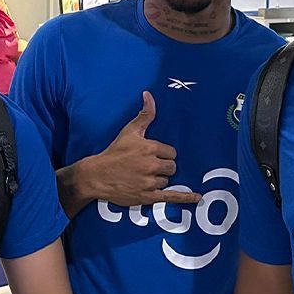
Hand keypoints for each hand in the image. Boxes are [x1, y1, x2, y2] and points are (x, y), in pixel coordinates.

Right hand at [82, 92, 201, 207]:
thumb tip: (149, 95)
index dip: (163, 154)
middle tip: (149, 166)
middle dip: (163, 166)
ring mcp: (149, 182)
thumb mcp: (129, 131)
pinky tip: (197, 197)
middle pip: (171, 167)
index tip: (154, 155)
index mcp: (149, 148)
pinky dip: (185, 198)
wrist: (97, 175)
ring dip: (159, 179)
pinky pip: (171, 196)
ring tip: (144, 177)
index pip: (171, 152)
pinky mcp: (147, 196)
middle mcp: (151, 165)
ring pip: (167, 180)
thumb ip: (145, 114)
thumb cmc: (114, 152)